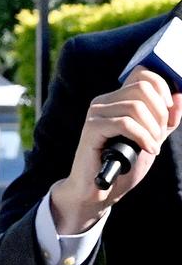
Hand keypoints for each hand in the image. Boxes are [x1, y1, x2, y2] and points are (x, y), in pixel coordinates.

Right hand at [50, 67, 181, 232]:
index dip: (162, 88)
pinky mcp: (92, 129)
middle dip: (161, 113)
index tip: (169, 113)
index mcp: (116, 99)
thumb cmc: (124, 164)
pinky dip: (143, 138)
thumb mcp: (152, 138)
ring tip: (152, 146)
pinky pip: (125, 124)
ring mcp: (96, 114)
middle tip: (160, 135)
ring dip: (153, 130)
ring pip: (136, 107)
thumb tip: (178, 95)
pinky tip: (148, 150)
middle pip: (142, 88)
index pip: (142, 74)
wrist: (100, 190)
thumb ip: (166, 119)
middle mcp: (103, 101)